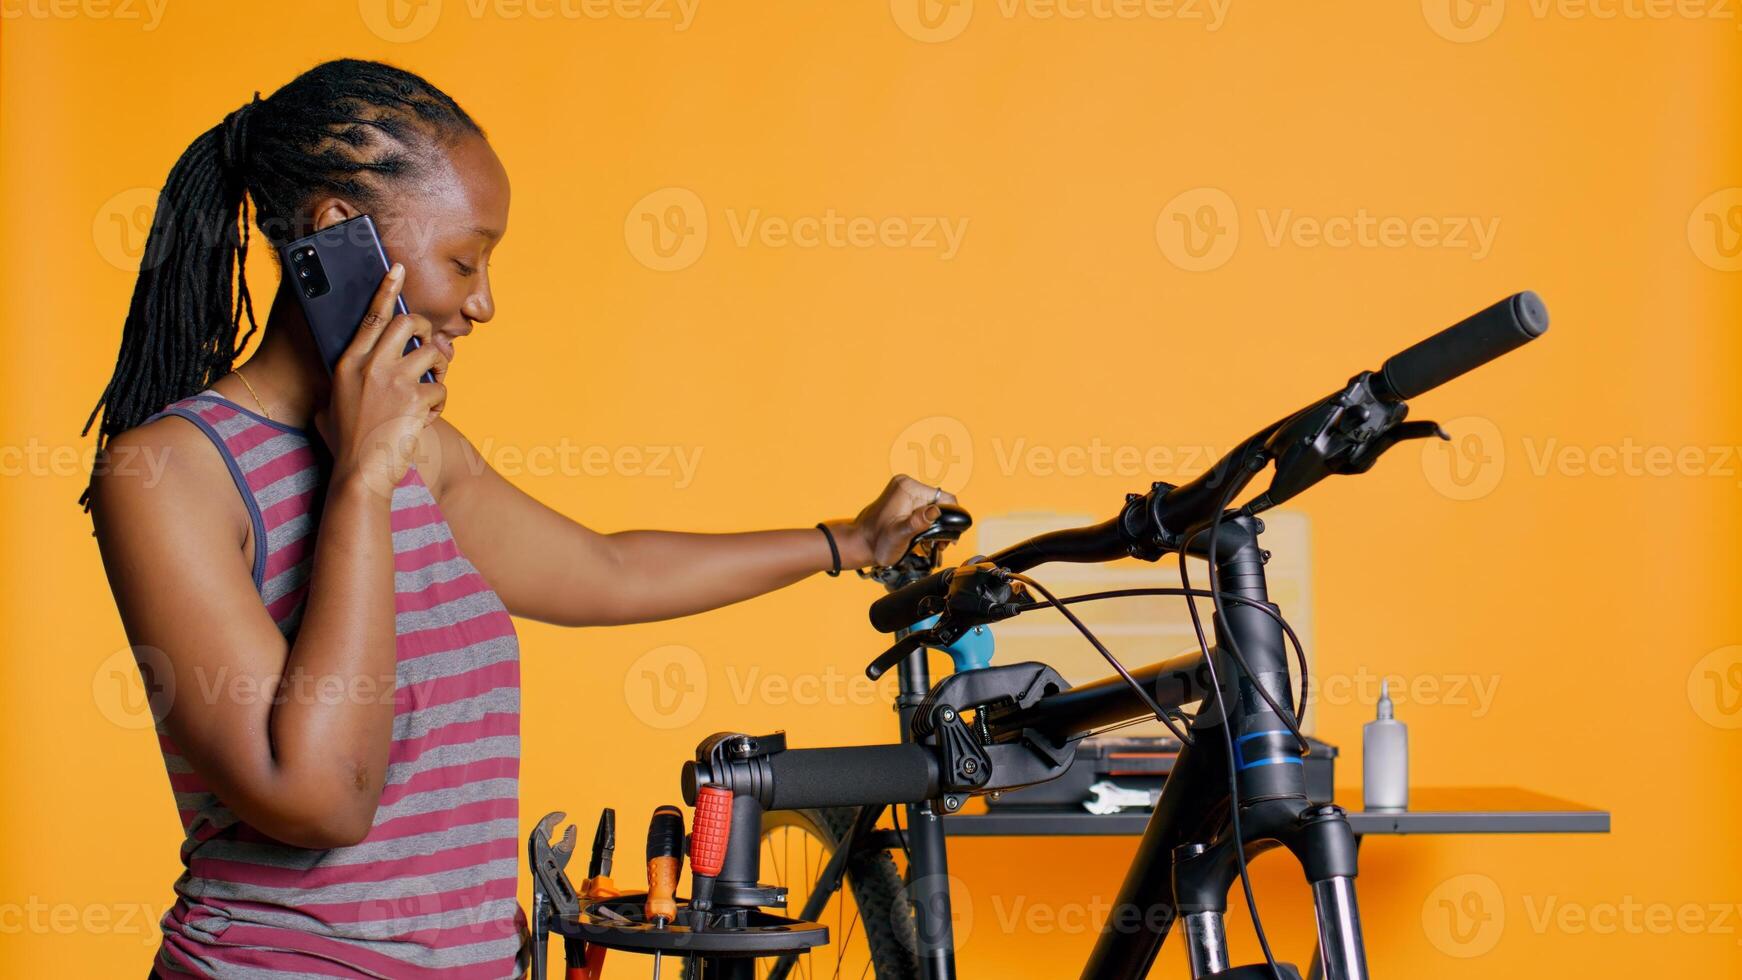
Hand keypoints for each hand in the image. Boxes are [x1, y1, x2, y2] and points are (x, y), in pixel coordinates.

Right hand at [320, 264, 448, 496]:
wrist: (361, 475)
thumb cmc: (346, 444)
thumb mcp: (329, 407)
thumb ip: (340, 385)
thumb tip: (349, 376)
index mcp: (347, 363)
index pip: (371, 318)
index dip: (387, 290)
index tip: (398, 268)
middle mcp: (370, 366)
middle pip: (408, 323)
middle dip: (426, 328)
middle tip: (429, 344)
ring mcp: (393, 382)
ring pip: (432, 355)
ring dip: (439, 369)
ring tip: (430, 390)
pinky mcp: (415, 400)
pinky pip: (441, 389)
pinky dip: (440, 404)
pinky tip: (426, 419)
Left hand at [838, 474, 959, 568]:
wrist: (861, 544)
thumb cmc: (877, 542)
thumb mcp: (899, 535)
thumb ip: (917, 523)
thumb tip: (936, 511)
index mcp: (908, 488)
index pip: (944, 498)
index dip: (951, 519)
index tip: (949, 538)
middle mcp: (907, 484)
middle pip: (940, 502)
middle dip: (942, 524)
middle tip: (939, 544)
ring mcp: (905, 490)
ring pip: (933, 506)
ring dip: (935, 526)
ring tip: (931, 543)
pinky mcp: (904, 498)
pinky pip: (924, 508)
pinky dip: (926, 523)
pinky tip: (923, 536)